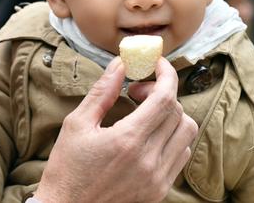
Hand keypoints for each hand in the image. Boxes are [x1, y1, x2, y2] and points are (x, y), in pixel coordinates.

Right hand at [35, 57, 196, 202]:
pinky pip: (181, 155)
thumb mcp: (77, 124)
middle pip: (178, 112)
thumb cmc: (67, 168)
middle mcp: (149, 160)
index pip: (165, 98)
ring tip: (144, 114)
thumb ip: (102, 91)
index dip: (166, 74)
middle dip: (161, 92)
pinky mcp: (159, 190)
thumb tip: (120, 64)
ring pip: (186, 133)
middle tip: (136, 91)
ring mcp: (157, 178)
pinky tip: (149, 135)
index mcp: (128, 140)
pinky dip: (172, 137)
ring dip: (171, 115)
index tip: (157, 63)